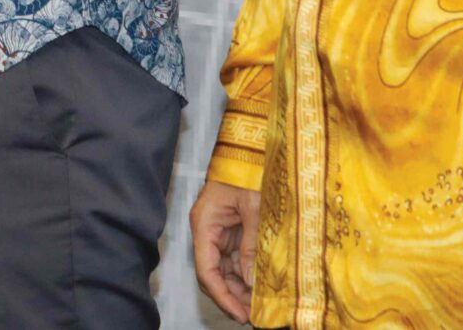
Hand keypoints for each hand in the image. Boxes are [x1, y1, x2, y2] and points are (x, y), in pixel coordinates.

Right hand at [190, 179, 260, 322]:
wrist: (252, 149)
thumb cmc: (250, 172)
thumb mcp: (254, 210)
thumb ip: (251, 245)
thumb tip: (251, 282)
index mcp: (204, 223)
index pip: (206, 269)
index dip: (221, 295)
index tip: (240, 314)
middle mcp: (207, 230)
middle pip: (213, 273)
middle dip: (231, 296)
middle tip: (253, 316)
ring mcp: (218, 230)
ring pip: (224, 269)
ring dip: (239, 288)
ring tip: (258, 307)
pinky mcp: (231, 230)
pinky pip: (234, 258)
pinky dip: (245, 274)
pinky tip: (258, 287)